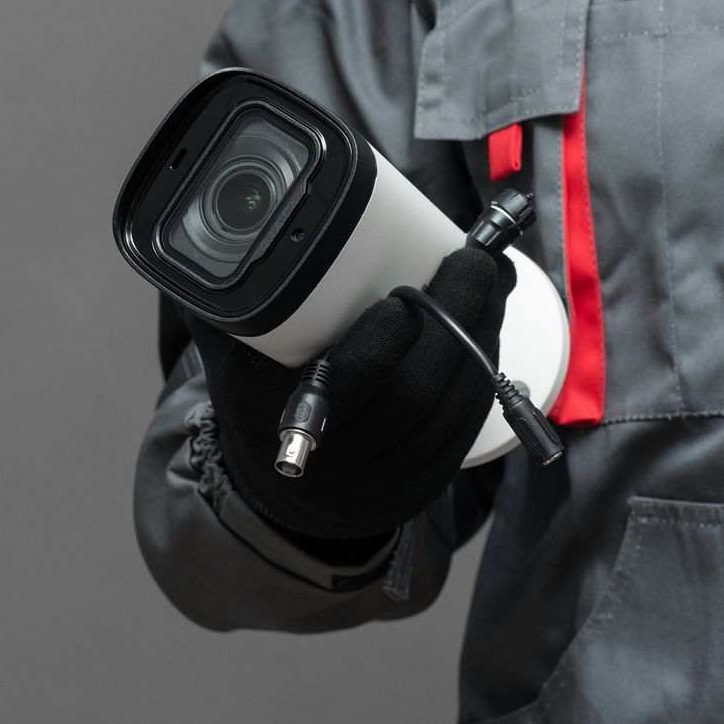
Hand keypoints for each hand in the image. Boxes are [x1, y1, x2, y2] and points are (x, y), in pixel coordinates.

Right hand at [185, 246, 515, 539]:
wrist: (288, 497)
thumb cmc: (261, 406)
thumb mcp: (230, 362)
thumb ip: (230, 303)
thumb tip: (239, 226)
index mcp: (280, 420)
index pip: (346, 386)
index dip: (382, 345)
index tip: (400, 299)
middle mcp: (338, 459)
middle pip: (414, 394)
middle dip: (455, 321)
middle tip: (471, 262)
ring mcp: (387, 478)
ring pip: (450, 407)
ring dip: (483, 335)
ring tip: (491, 279)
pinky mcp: (427, 483)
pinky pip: (467, 424)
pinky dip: (487, 366)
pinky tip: (493, 323)